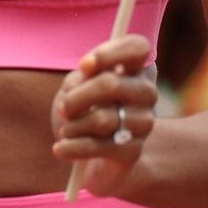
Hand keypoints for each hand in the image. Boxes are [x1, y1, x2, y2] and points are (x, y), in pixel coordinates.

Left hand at [51, 34, 157, 197]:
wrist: (98, 160)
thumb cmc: (85, 111)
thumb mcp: (77, 86)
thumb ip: (82, 76)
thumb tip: (87, 72)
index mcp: (136, 69)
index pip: (139, 47)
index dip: (110, 53)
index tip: (84, 65)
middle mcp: (146, 93)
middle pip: (111, 84)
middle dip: (76, 97)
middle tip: (63, 108)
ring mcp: (143, 123)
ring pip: (102, 118)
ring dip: (73, 125)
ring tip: (67, 130)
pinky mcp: (133, 152)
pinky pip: (97, 146)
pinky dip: (71, 147)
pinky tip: (61, 148)